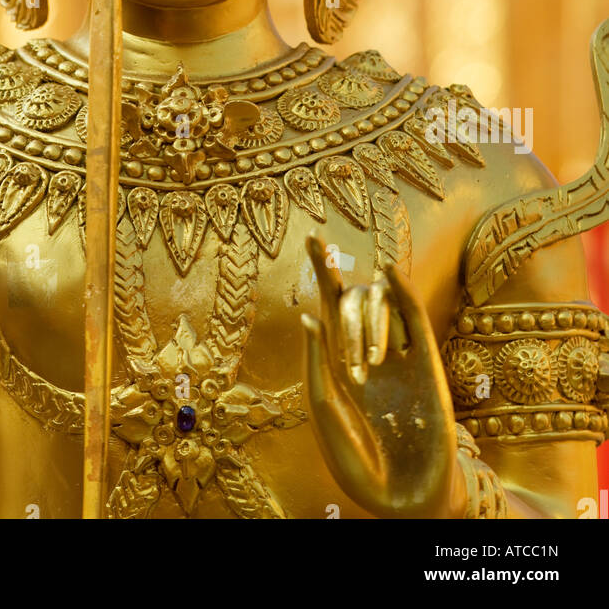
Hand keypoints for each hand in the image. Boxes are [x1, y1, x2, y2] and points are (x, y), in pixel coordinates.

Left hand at [302, 236, 465, 517]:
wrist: (405, 498)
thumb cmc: (361, 468)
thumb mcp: (327, 420)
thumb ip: (316, 371)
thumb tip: (308, 318)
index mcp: (339, 365)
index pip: (329, 307)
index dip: (323, 271)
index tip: (312, 237)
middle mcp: (368, 352)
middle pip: (352, 302)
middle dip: (339, 302)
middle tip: (335, 308)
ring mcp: (398, 356)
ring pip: (379, 306)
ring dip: (368, 322)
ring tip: (370, 365)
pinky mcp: (426, 365)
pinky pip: (414, 318)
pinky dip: (402, 291)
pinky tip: (390, 269)